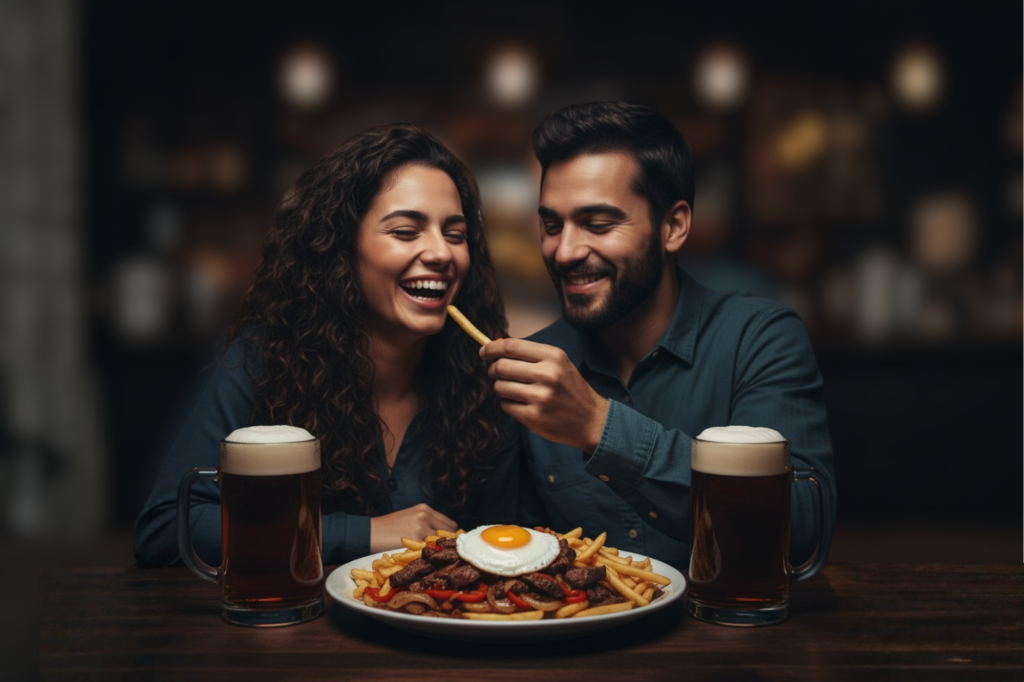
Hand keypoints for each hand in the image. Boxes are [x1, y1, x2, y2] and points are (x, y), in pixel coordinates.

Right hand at [369, 504, 456, 553]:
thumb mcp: (409, 519)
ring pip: (443, 540)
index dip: (451, 535)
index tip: (448, 545)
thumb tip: (443, 537)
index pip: (449, 523)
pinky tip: (428, 560)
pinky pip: (432, 548)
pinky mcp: (416, 537)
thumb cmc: (387, 529)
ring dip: (442, 549)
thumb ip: (426, 523)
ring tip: (436, 558)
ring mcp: (422, 525)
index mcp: (424, 509)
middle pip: (451, 531)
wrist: (369, 533)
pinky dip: (433, 554)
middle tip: (444, 554)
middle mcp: (425, 514)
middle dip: (449, 543)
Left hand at [480, 338, 608, 452]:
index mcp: (553, 356)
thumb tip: (496, 343)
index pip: (512, 346)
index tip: (483, 351)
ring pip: (500, 387)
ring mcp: (540, 397)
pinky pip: (506, 405)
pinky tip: (524, 404)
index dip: (492, 348)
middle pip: (501, 366)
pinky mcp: (534, 417)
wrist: (591, 419)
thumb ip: (529, 354)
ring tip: (516, 391)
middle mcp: (547, 375)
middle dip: (494, 369)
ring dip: (502, 388)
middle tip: (496, 373)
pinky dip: (509, 404)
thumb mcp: (557, 364)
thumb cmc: (569, 388)